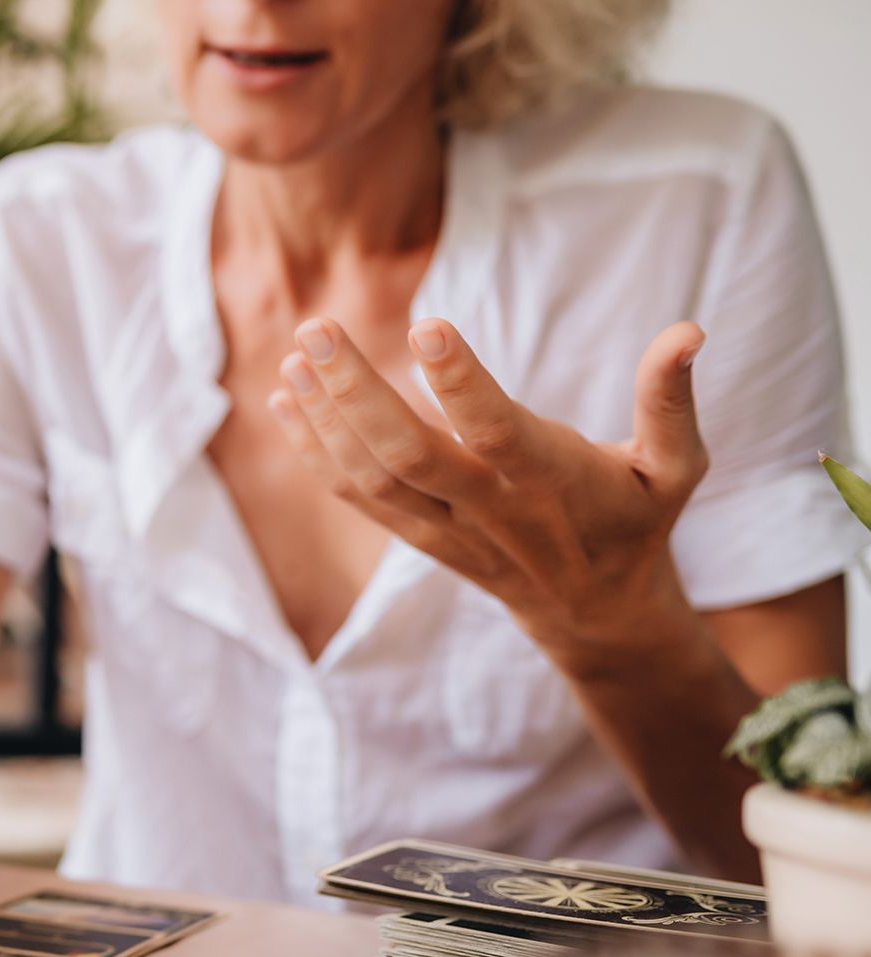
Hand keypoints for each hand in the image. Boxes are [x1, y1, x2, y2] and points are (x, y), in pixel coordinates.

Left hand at [267, 315, 710, 666]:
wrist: (594, 613)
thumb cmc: (636, 521)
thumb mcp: (675, 469)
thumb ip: (671, 402)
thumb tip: (690, 330)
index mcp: (549, 482)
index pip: (497, 431)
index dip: (461, 382)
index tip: (426, 324)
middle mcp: (487, 508)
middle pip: (408, 454)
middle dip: (355, 392)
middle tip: (318, 327)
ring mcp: (443, 528)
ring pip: (370, 478)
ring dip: (323, 419)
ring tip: (293, 357)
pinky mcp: (416, 536)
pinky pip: (355, 498)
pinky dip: (316, 452)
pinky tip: (286, 403)